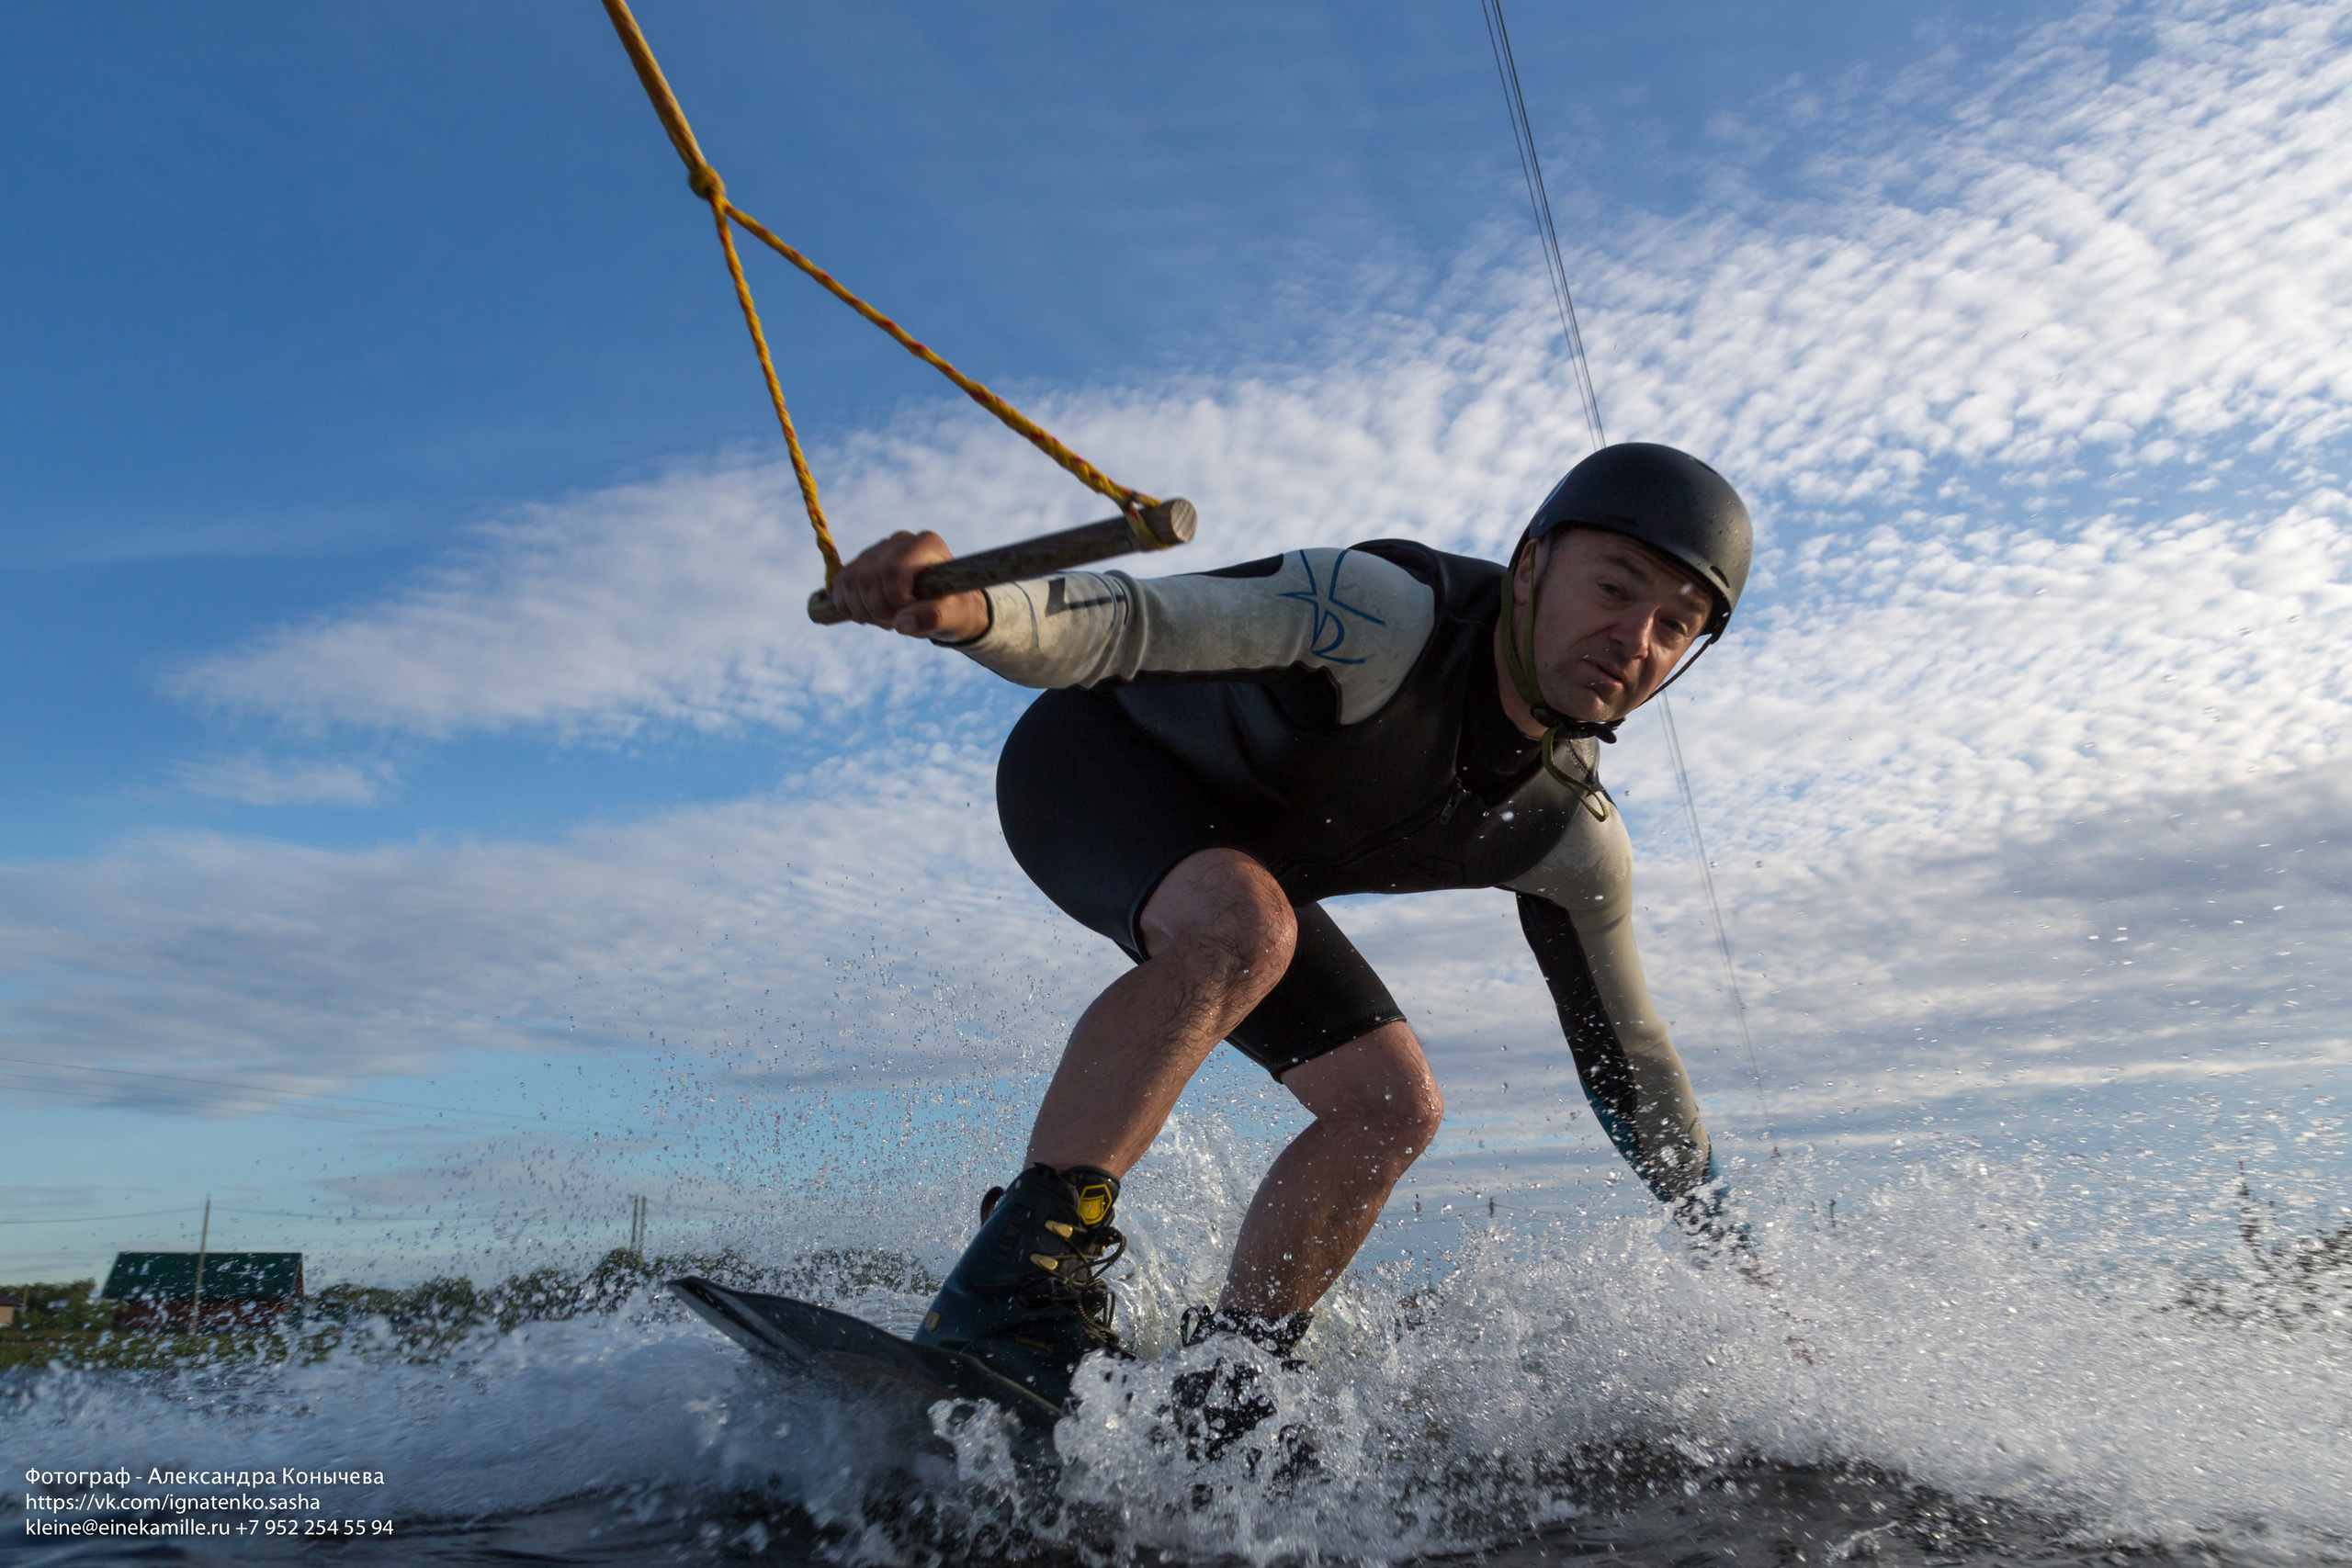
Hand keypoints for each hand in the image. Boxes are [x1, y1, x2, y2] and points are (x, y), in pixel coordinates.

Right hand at [828, 530, 990, 641]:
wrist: (945, 608)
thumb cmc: (953, 609)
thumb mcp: (956, 616)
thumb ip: (935, 618)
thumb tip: (901, 623)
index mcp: (926, 544)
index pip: (893, 569)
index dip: (896, 600)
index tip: (913, 613)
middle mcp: (900, 540)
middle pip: (869, 577)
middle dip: (880, 610)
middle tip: (899, 622)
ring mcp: (877, 550)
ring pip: (851, 582)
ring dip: (865, 612)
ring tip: (889, 619)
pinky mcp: (860, 563)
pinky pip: (840, 585)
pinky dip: (850, 607)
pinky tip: (871, 615)